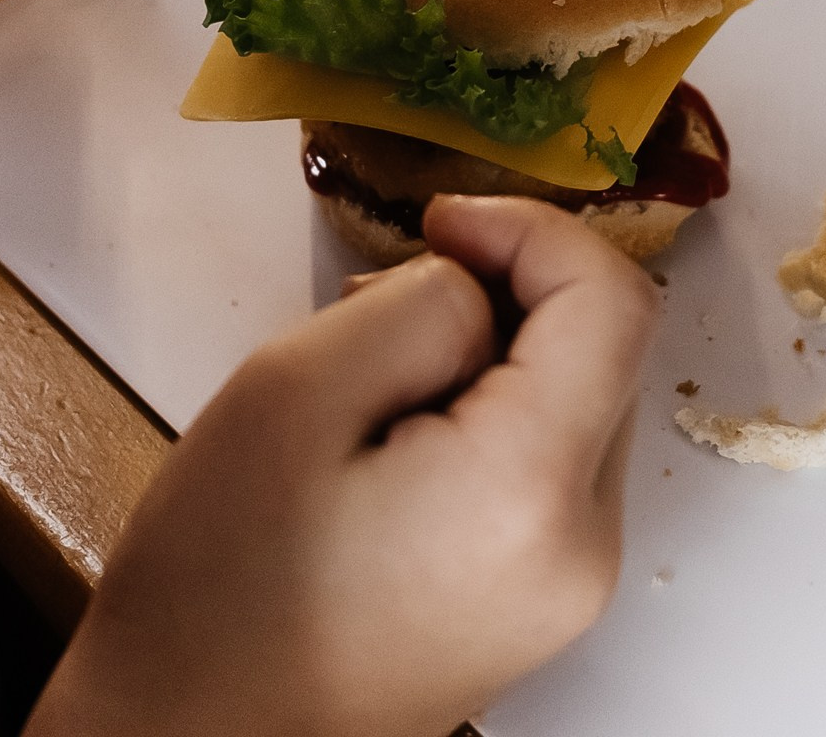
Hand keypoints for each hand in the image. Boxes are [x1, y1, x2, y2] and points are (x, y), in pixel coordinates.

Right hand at [25, 197, 660, 736]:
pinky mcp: (539, 605)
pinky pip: (548, 469)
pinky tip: (390, 442)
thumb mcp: (291, 392)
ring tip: (365, 386)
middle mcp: (584, 547)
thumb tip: (479, 284)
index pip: (610, 302)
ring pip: (576, 405)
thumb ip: (415, 306)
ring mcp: (571, 588)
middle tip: (380, 304)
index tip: (441, 221)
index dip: (533, 230)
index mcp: (530, 489)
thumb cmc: (214, 591)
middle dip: (507, 294)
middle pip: (602, 353)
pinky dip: (490, 422)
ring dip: (494, 359)